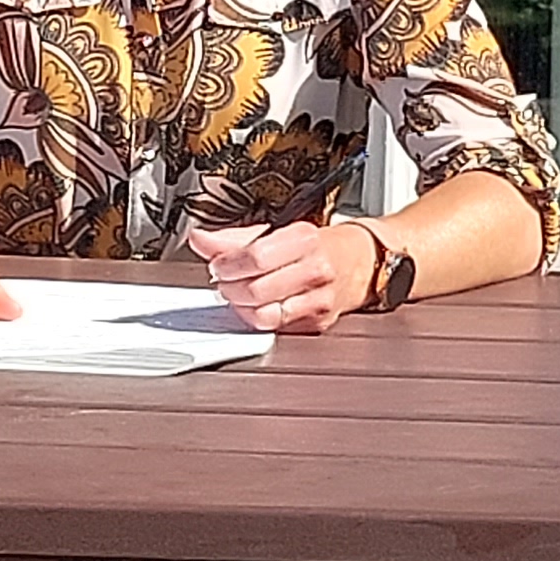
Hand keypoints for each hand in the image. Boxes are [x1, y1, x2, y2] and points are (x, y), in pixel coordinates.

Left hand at [193, 218, 371, 336]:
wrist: (360, 262)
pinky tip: (256, 307)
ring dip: (241, 307)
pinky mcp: (318, 324)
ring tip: (239, 294)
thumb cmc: (316, 245)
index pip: (255, 257)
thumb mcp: (276, 231)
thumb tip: (199, 240)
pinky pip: (276, 329)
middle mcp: (315, 269)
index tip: (217, 266)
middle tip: (224, 281)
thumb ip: (233, 238)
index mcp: (304, 239)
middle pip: (257, 289)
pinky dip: (257, 319)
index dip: (228, 265)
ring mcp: (319, 300)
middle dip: (230, 288)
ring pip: (264, 315)